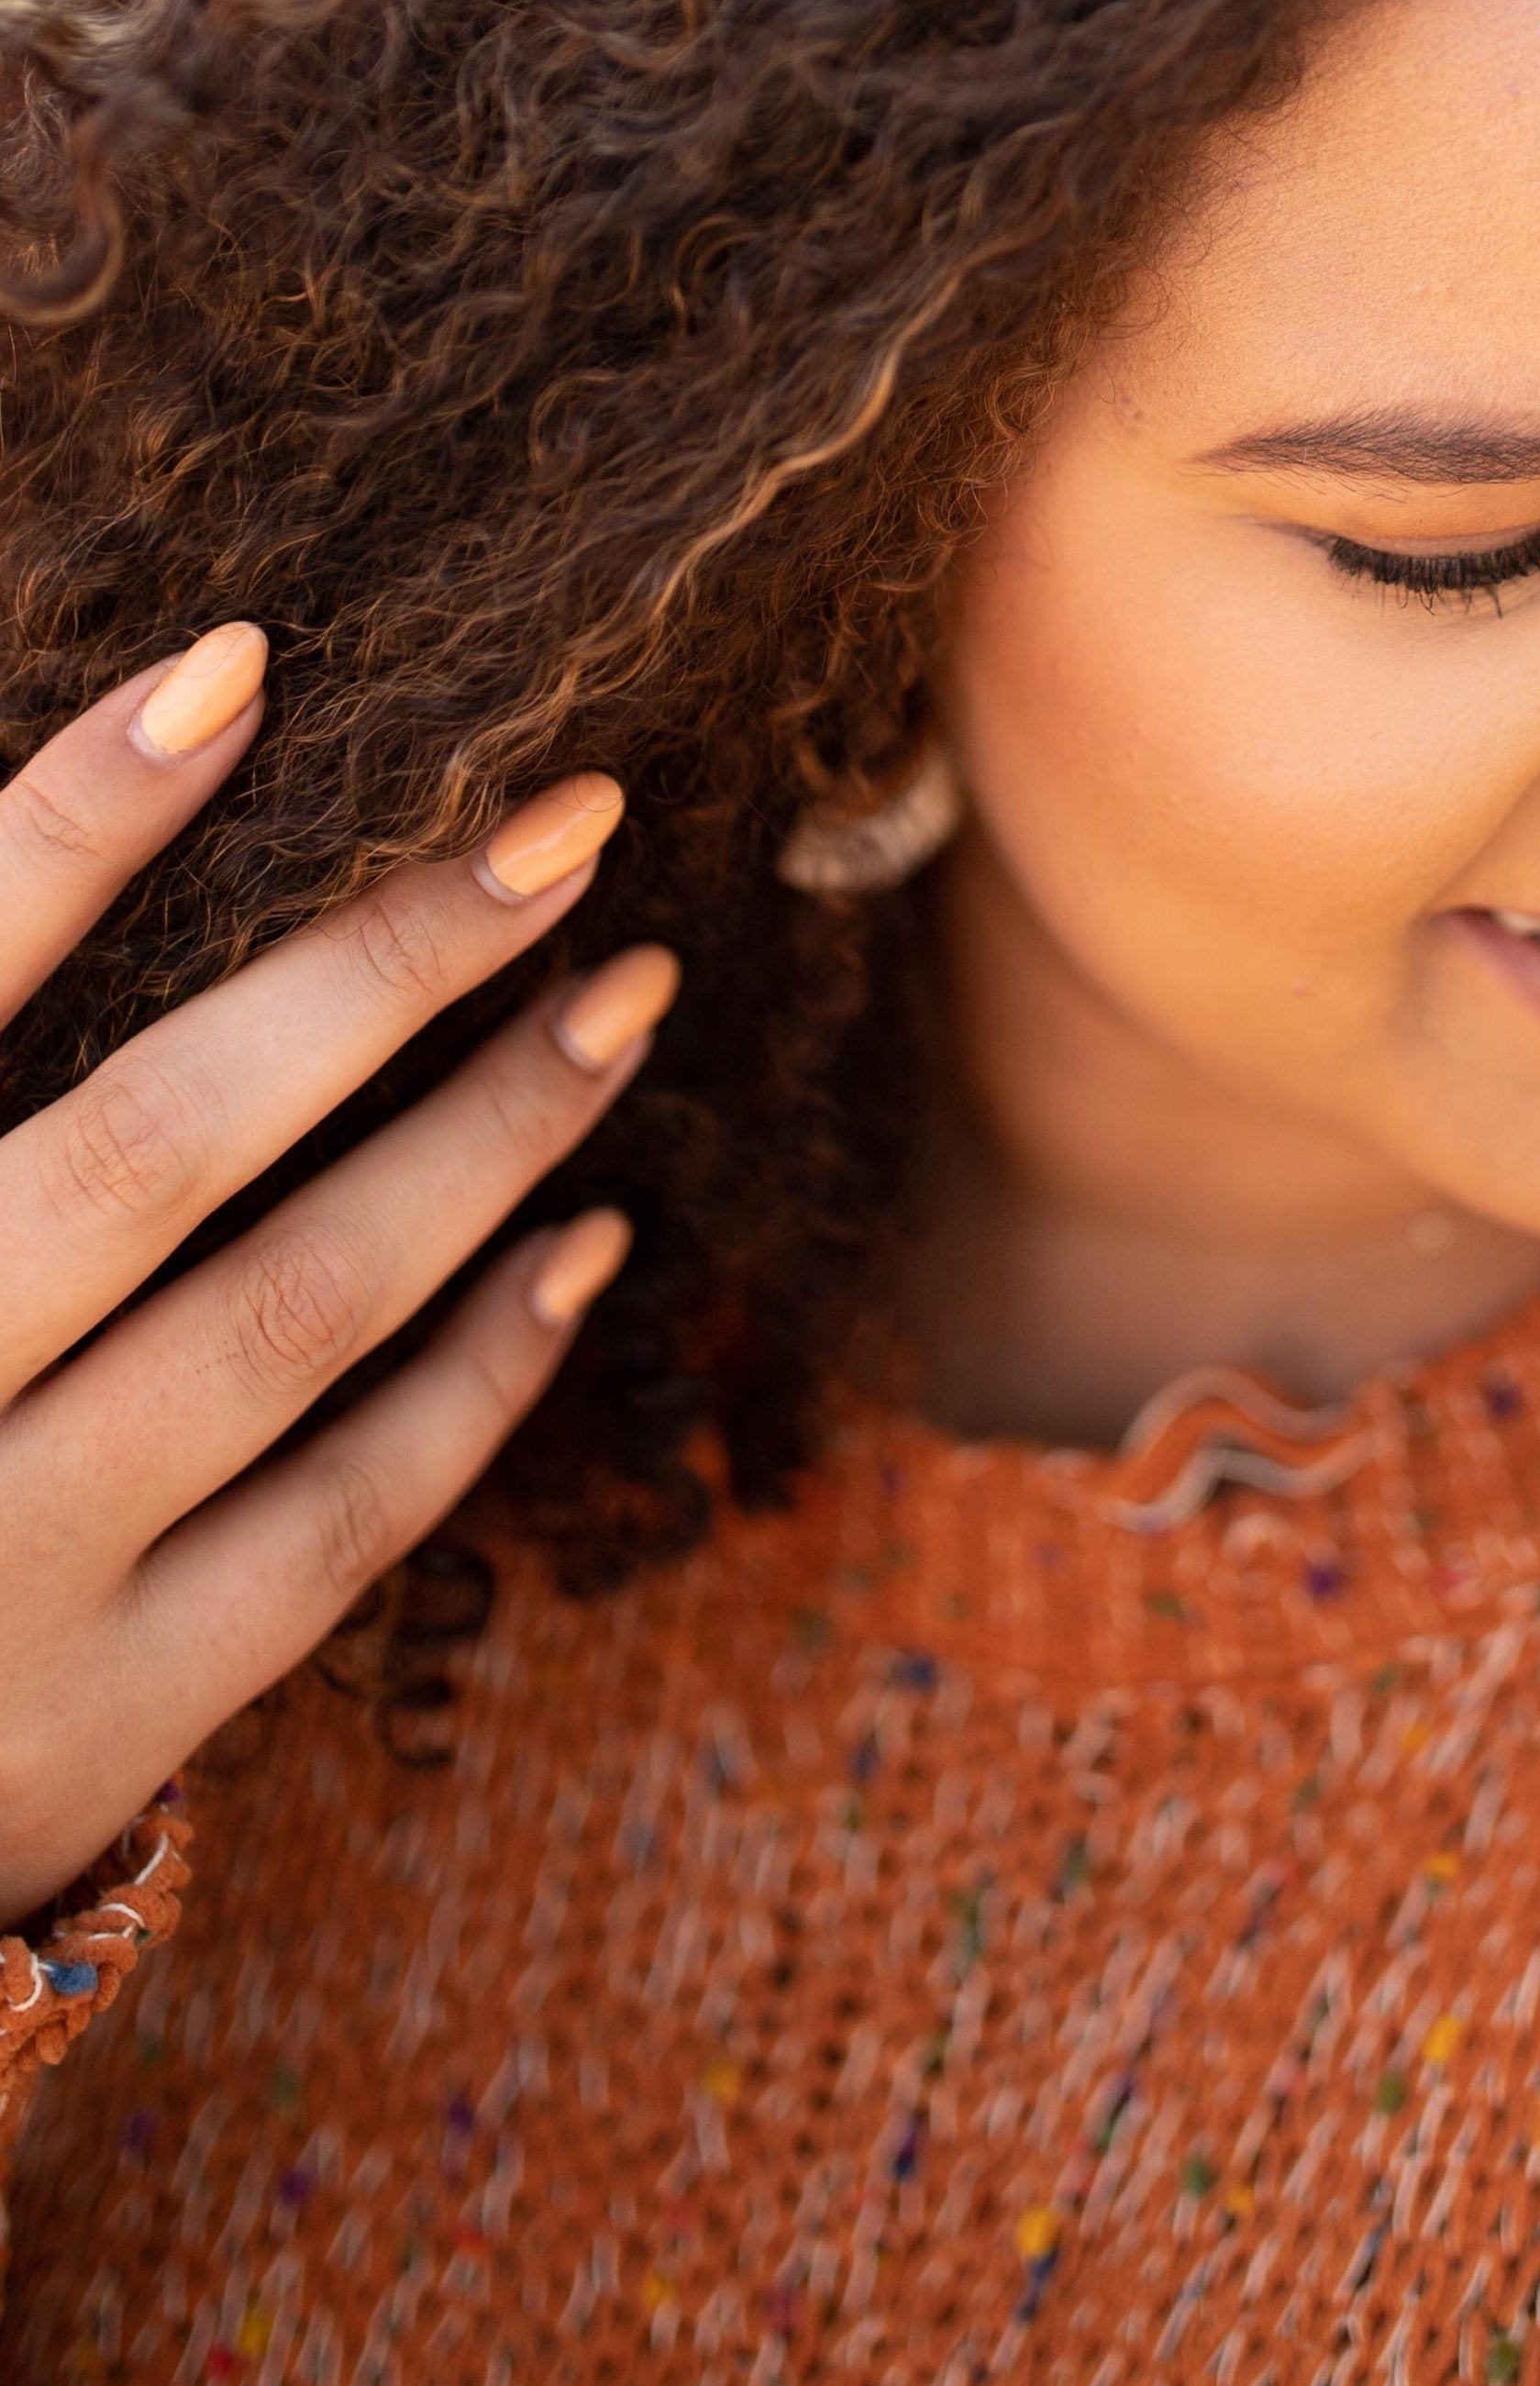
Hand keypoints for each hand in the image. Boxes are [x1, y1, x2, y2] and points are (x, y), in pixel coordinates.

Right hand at [0, 627, 674, 1932]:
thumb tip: (154, 763)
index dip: (68, 826)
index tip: (238, 665)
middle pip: (156, 1147)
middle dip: (377, 970)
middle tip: (571, 820)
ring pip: (289, 1317)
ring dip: (483, 1141)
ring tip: (626, 993)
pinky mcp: (102, 1720)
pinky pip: (346, 1521)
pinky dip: (482, 1373)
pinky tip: (588, 1241)